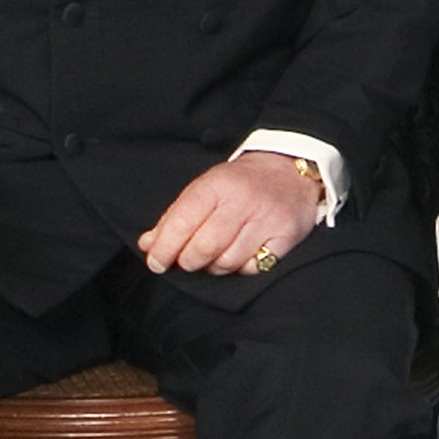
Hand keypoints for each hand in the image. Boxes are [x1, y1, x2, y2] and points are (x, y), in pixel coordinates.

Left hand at [143, 151, 325, 279]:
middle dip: (189, 261)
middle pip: (204, 247)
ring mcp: (266, 218)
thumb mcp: (205, 189)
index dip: (164, 248)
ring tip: (215, 257)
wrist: (291, 171)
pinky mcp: (286, 235)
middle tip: (187, 261)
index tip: (156, 263)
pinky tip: (241, 255)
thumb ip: (174, 217)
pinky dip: (242, 267)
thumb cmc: (240, 184)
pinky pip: (254, 267)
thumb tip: (147, 245)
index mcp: (216, 185)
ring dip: (215, 266)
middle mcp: (242, 200)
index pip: (182, 221)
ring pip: (228, 261)